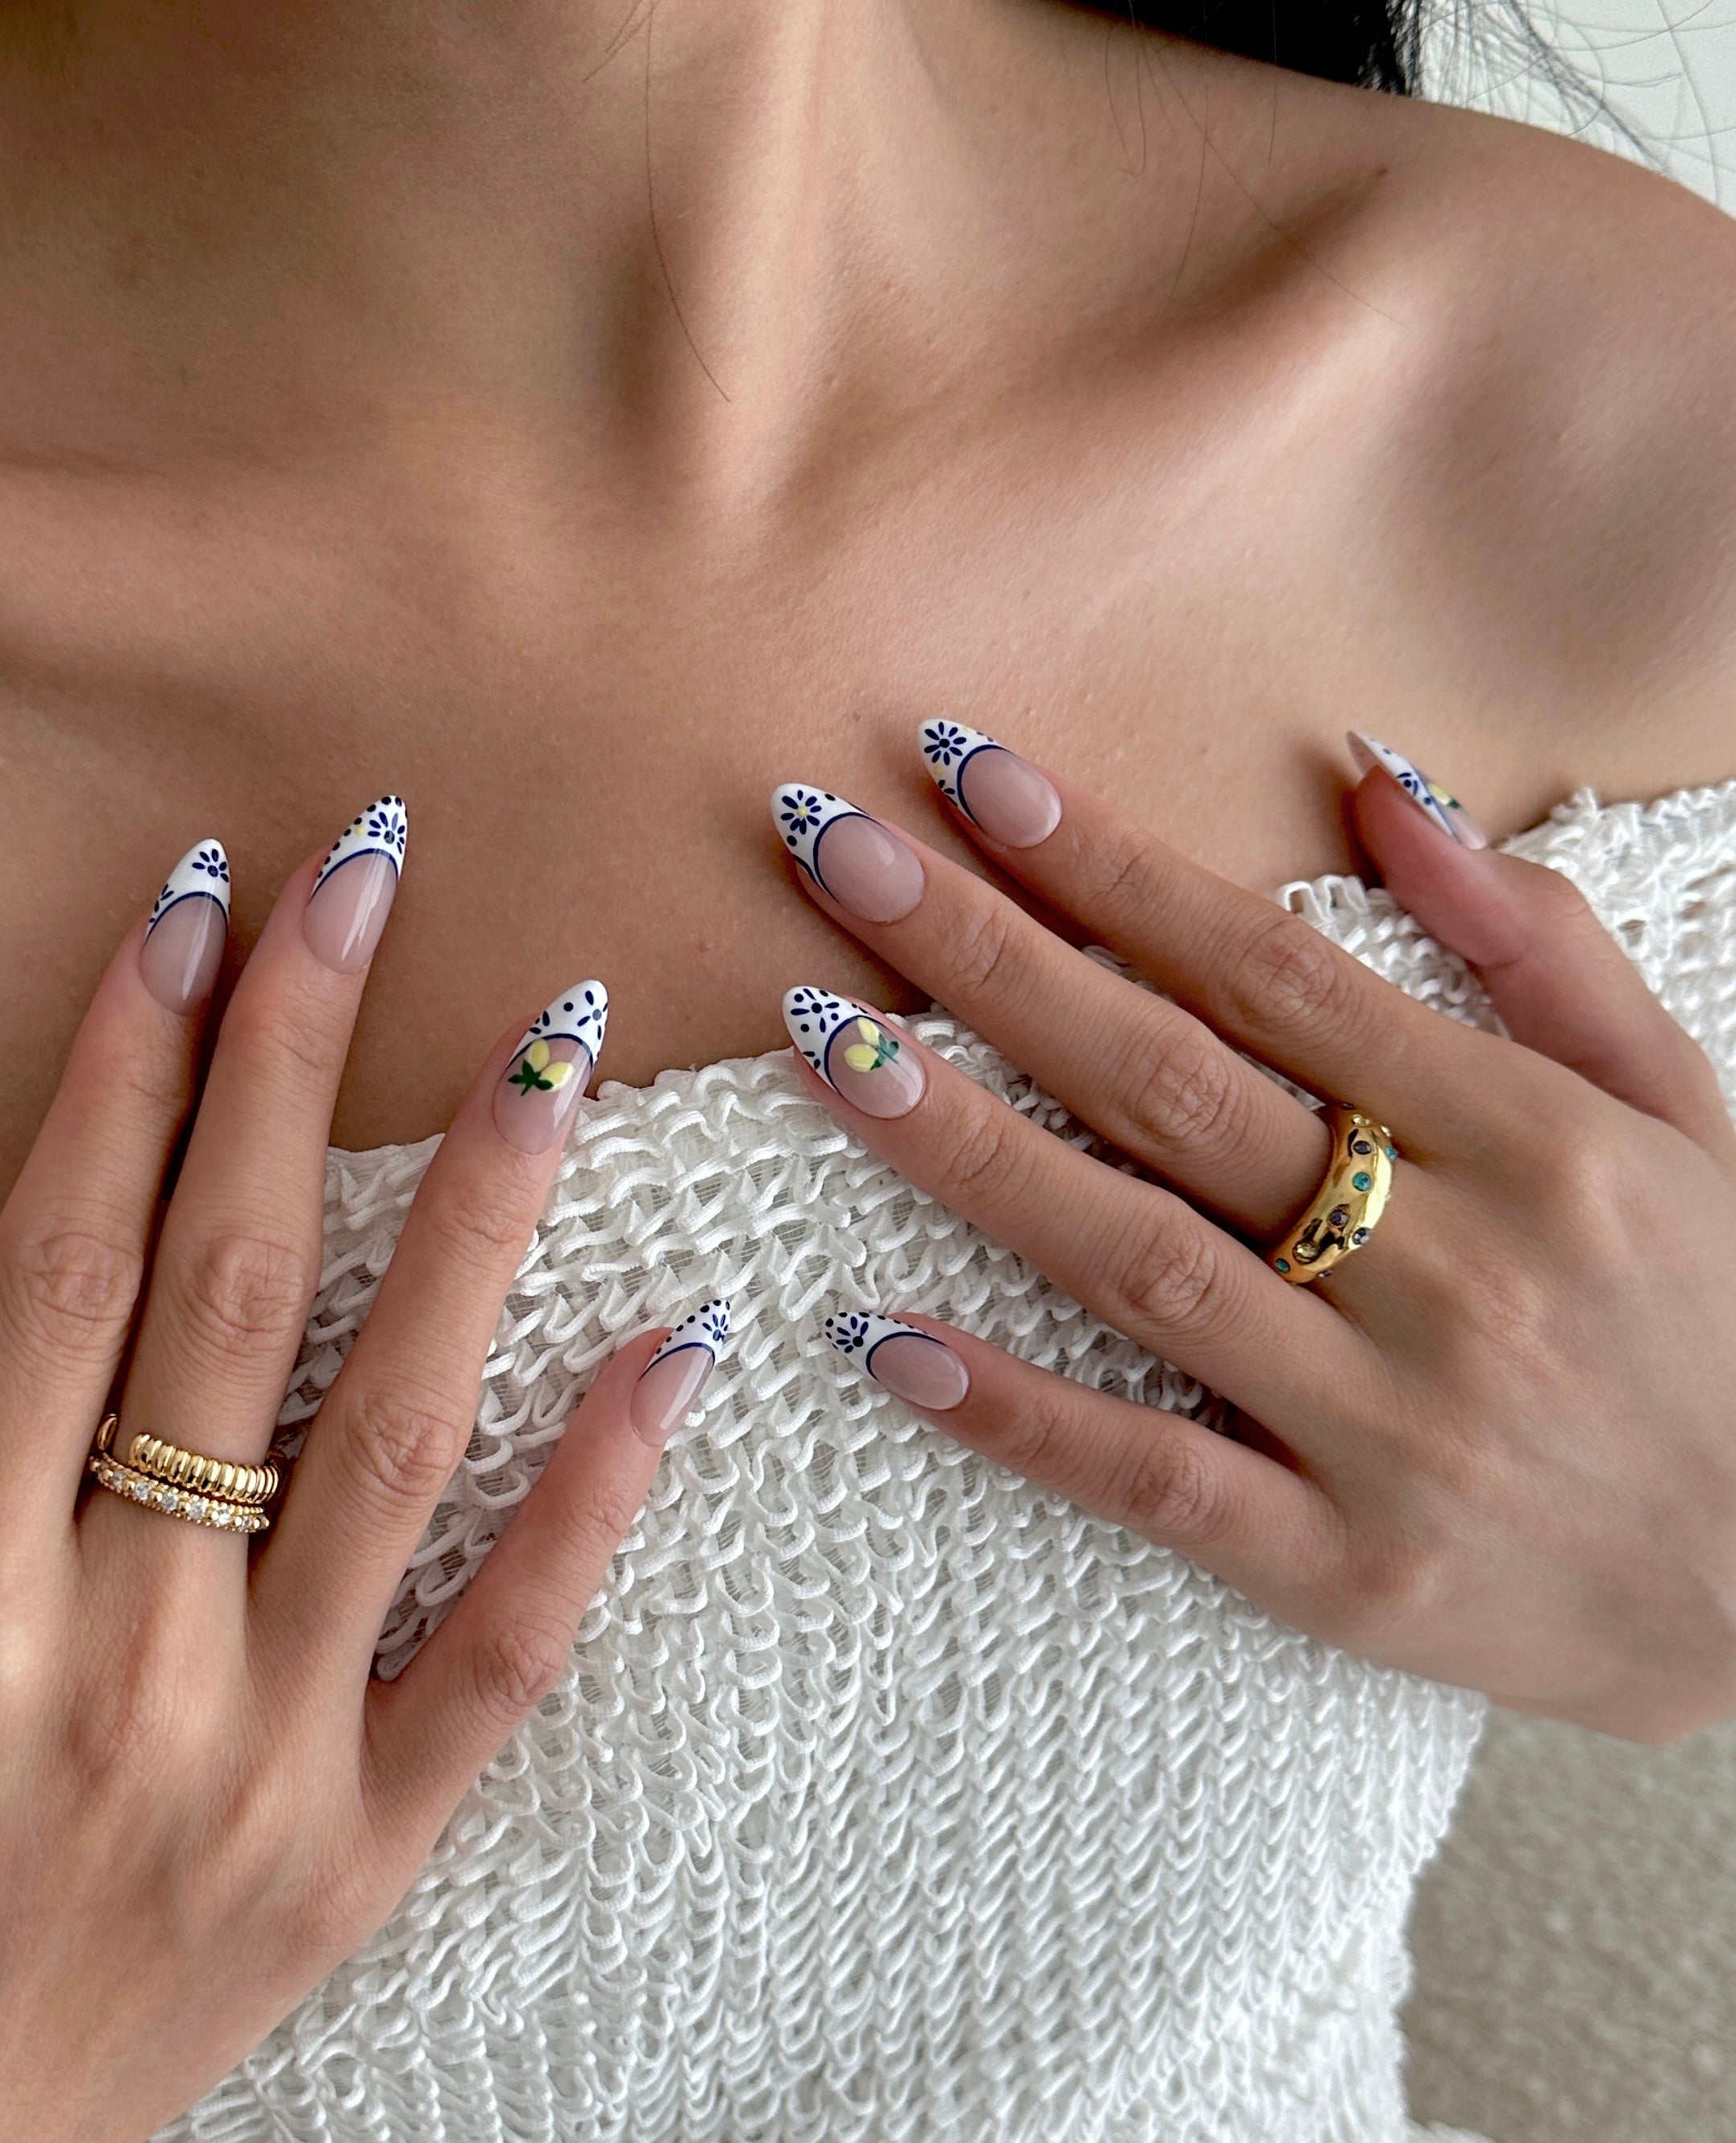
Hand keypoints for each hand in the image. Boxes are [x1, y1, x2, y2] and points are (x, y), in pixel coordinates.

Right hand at [0, 818, 725, 2142]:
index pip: (63, 1262)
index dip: (131, 1060)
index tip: (198, 907)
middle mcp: (118, 1664)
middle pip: (237, 1296)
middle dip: (301, 1062)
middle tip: (371, 878)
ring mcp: (266, 1758)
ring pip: (403, 1434)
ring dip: (487, 1217)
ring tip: (561, 1042)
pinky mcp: (362, 1843)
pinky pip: (506, 1648)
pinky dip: (600, 1497)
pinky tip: (676, 1346)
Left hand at [769, 728, 1735, 1743]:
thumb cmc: (1731, 1318)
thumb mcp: (1683, 1107)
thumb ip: (1532, 944)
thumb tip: (1378, 778)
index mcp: (1527, 1139)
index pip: (1268, 968)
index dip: (1108, 865)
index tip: (973, 772)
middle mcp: (1448, 1267)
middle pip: (1168, 1086)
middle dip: (989, 959)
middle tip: (837, 855)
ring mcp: (1386, 1428)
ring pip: (1133, 1262)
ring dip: (966, 1149)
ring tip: (827, 1046)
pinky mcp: (1346, 1569)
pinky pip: (1154, 1480)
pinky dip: (1017, 1411)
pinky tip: (881, 1337)